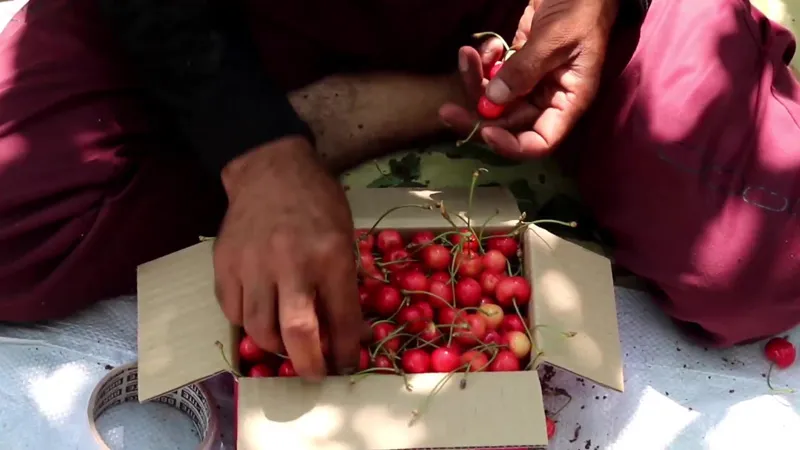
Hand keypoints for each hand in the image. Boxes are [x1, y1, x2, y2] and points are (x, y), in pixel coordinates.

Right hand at [214, 137, 362, 379]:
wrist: (270, 170)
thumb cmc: (317, 202)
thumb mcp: (345, 235)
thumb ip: (345, 282)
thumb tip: (349, 330)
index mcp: (331, 256)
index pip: (341, 318)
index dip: (345, 351)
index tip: (344, 364)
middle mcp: (291, 263)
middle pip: (297, 333)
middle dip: (308, 364)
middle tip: (314, 373)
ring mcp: (253, 265)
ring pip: (259, 329)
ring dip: (276, 347)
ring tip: (286, 344)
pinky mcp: (225, 265)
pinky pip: (234, 311)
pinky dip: (248, 323)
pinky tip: (262, 316)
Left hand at [439, 0, 618, 157]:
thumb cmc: (582, 7)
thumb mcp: (556, 38)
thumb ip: (526, 69)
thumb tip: (494, 100)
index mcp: (568, 100)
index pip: (540, 142)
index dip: (512, 145)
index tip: (485, 132)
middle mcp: (549, 97)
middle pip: (508, 123)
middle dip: (478, 114)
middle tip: (446, 109)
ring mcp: (532, 80)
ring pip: (495, 98)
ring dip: (476, 82)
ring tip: (467, 56)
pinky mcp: (519, 62)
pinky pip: (494, 74)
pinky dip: (484, 64)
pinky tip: (488, 45)